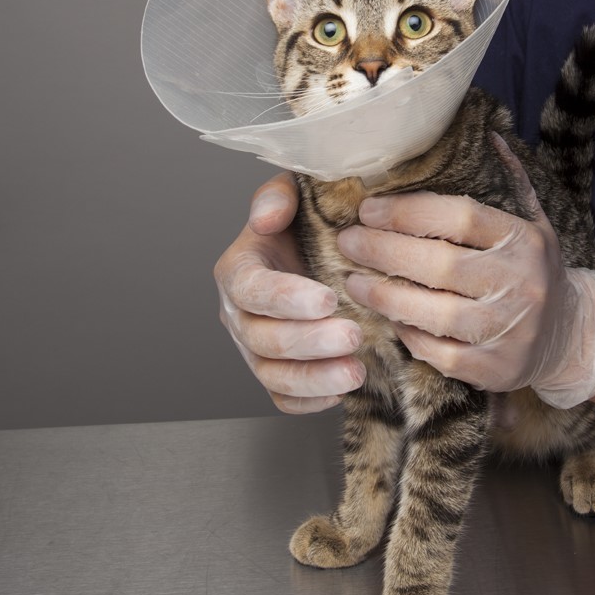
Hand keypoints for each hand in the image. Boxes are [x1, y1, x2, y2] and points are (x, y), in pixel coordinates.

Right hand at [213, 172, 365, 412]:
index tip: (326, 299)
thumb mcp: (296, 194)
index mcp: (239, 269)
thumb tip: (266, 218)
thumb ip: (278, 196)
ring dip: (313, 377)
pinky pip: (282, 398)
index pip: (250, 289)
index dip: (284, 298)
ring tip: (355, 372)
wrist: (324, 248)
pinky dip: (308, 400)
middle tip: (353, 335)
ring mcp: (255, 348)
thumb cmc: (309, 222)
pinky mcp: (275, 372)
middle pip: (262, 338)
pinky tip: (341, 392)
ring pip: (272, 374)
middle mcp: (239, 313)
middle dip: (308, 341)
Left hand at [336, 139, 594, 406]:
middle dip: (383, 251)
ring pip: (434, 314)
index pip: (460, 218)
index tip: (368, 209)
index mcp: (524, 240)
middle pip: (440, 265)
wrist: (569, 338)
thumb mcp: (534, 222)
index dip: (408, 212)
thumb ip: (510, 180)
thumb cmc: (533, 272)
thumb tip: (488, 133)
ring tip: (352, 280)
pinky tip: (386, 318)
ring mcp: (509, 329)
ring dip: (385, 296)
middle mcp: (520, 283)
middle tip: (348, 242)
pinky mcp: (496, 369)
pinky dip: (407, 335)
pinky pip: (439, 353)